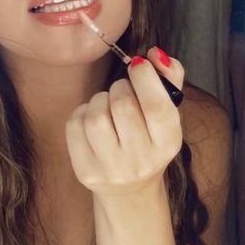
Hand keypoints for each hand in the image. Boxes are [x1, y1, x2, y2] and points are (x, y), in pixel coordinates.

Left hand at [65, 47, 184, 199]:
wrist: (129, 190)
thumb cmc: (149, 139)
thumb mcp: (167, 115)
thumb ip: (169, 79)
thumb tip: (154, 54)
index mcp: (167, 144)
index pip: (157, 106)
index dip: (145, 78)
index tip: (138, 64)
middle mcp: (141, 161)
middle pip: (123, 105)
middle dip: (121, 87)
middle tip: (124, 91)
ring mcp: (111, 169)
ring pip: (96, 115)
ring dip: (100, 99)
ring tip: (108, 106)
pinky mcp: (85, 171)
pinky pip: (75, 125)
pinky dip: (82, 112)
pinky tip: (93, 120)